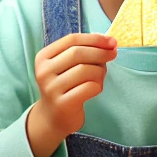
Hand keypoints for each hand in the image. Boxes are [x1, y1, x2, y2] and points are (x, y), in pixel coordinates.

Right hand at [25, 32, 114, 156]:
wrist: (52, 117)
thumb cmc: (65, 86)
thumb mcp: (66, 66)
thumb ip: (83, 51)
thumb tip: (110, 43)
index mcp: (44, 57)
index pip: (72, 40)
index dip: (94, 39)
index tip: (112, 41)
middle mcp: (44, 72)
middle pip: (78, 53)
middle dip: (100, 52)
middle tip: (113, 55)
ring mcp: (51, 88)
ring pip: (86, 70)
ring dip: (100, 72)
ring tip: (99, 77)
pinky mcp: (63, 104)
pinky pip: (90, 87)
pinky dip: (98, 85)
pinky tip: (95, 89)